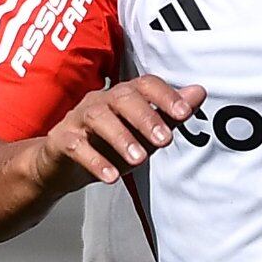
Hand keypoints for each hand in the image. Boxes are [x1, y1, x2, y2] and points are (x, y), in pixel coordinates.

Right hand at [39, 77, 204, 190]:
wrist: (61, 164)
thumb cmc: (106, 145)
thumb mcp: (142, 134)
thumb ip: (169, 115)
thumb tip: (199, 92)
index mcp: (123, 96)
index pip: (146, 84)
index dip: (165, 96)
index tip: (185, 113)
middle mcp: (101, 101)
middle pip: (123, 98)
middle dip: (146, 118)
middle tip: (165, 140)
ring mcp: (78, 118)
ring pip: (98, 117)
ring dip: (121, 138)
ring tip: (139, 160)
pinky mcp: (61, 140)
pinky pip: (76, 146)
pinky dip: (95, 161)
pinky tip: (111, 177)